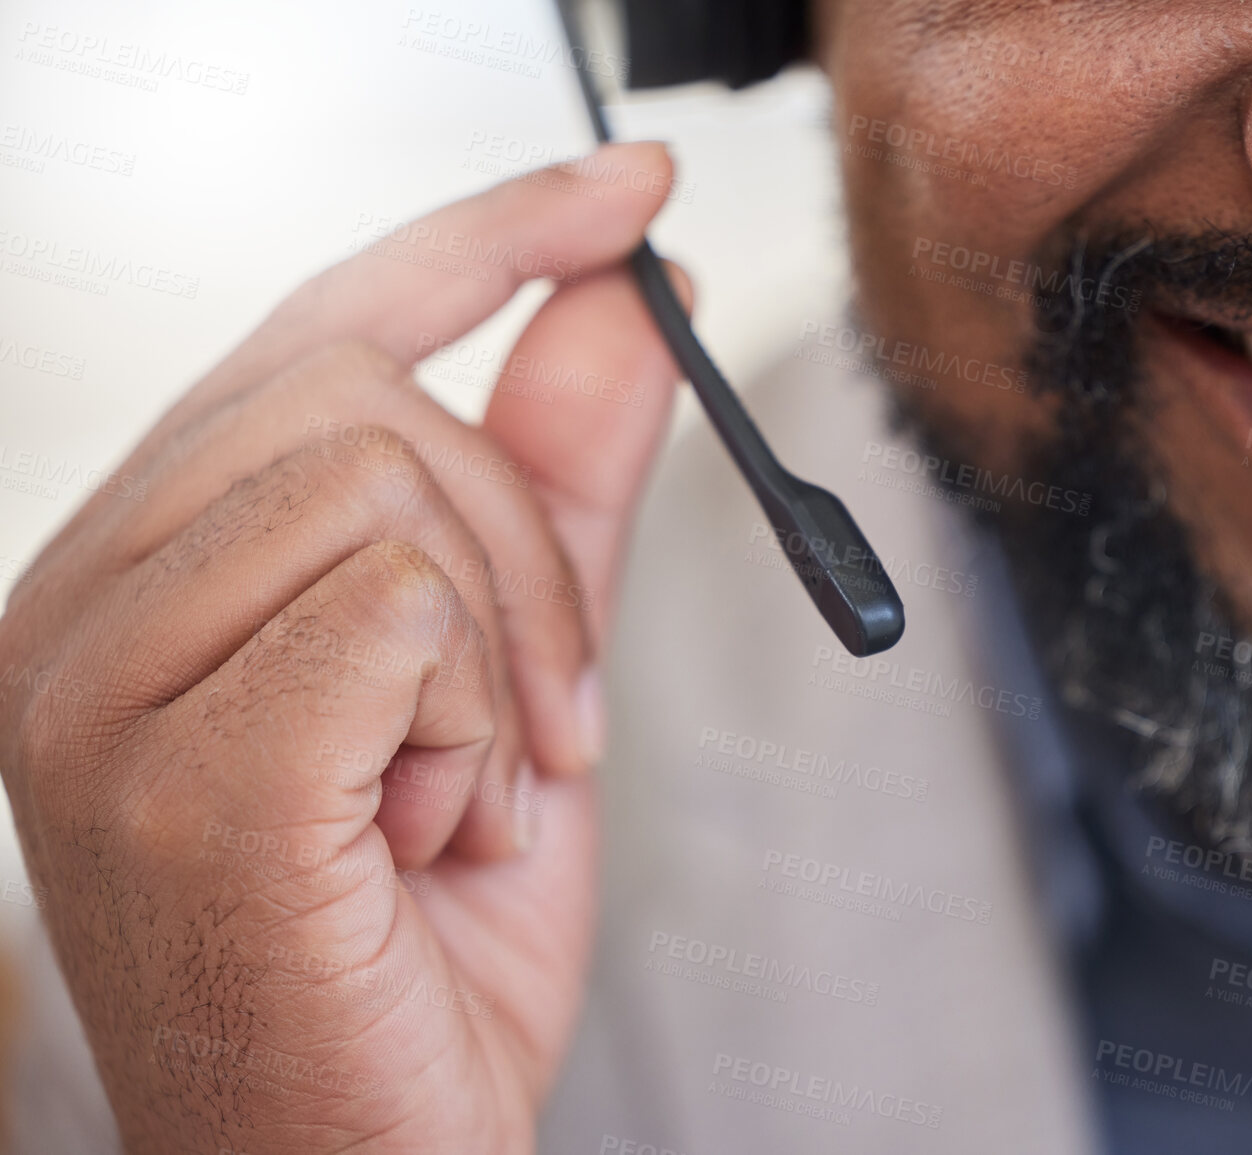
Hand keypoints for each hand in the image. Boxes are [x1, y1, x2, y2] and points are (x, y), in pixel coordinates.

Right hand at [0, 141, 685, 1152]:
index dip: (487, 236)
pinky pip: (396, 606)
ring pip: (384, 486)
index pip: (319, 328)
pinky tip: (428, 827)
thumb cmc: (420, 940)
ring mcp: (96, 686)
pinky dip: (474, 717)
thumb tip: (622, 300)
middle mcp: (80, 603)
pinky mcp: (168, 774)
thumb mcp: (517, 676)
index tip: (627, 191)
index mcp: (151, 569)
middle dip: (527, 546)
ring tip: (471, 790)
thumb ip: (560, 482)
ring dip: (504, 651)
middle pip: (365, 395)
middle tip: (558, 712)